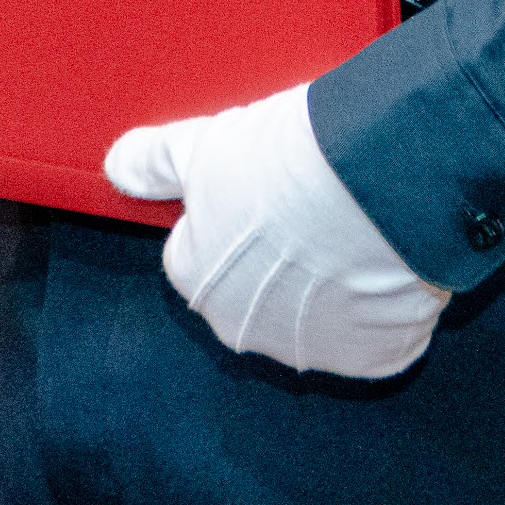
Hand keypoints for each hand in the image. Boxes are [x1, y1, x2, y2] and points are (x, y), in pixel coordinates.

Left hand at [99, 86, 446, 378]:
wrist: (373, 187)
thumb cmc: (281, 165)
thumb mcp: (200, 146)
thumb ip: (152, 162)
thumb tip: (117, 166)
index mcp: (198, 286)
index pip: (199, 256)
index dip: (231, 217)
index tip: (263, 191)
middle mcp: (249, 333)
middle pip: (257, 293)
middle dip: (280, 259)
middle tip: (312, 205)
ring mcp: (316, 351)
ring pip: (320, 316)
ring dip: (334, 284)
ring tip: (355, 227)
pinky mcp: (376, 358)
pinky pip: (376, 334)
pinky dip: (383, 306)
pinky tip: (387, 261)